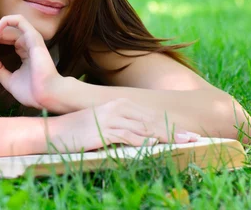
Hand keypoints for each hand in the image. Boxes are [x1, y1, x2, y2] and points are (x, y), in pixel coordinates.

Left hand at [0, 15, 62, 109]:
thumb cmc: (33, 91)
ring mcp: (30, 38)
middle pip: (0, 33)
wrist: (47, 97)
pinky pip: (19, 21)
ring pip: (6, 27)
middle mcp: (26, 42)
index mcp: (23, 50)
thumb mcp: (8, 80)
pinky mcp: (33, 37)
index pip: (1, 39)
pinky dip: (5, 21)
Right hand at [45, 98, 200, 152]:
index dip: (171, 125)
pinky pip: (130, 136)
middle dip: (176, 131)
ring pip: (147, 128)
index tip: (188, 133)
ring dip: (168, 136)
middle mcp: (119, 107)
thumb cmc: (79, 131)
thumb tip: (140, 138)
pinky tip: (159, 146)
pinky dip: (146, 142)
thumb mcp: (103, 126)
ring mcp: (113, 117)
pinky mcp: (106, 129)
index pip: (151, 116)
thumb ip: (122, 128)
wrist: (55, 132)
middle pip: (154, 120)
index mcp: (121, 104)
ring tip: (185, 143)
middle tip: (195, 138)